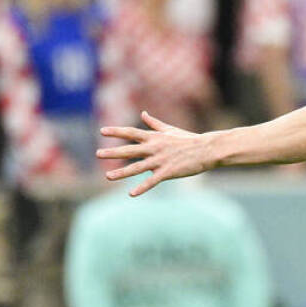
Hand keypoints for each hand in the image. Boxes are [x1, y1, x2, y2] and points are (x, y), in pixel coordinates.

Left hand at [96, 111, 218, 195]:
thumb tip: (143, 113)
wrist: (207, 149)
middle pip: (130, 150)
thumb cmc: (189, 139)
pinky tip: (131, 194)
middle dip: (113, 152)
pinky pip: (152, 181)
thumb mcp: (170, 129)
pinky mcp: (168, 172)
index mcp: (155, 137)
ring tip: (108, 176)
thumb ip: (154, 123)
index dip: (116, 132)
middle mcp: (155, 148)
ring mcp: (161, 160)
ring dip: (122, 172)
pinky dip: (142, 187)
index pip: (131, 133)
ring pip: (137, 167)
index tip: (102, 131)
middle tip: (98, 154)